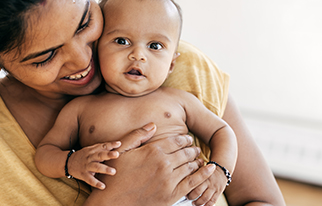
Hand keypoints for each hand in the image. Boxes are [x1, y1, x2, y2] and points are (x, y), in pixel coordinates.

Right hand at [67, 141, 120, 189]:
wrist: (68, 162)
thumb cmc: (84, 155)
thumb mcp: (91, 149)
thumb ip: (103, 147)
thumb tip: (118, 144)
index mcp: (92, 150)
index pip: (102, 146)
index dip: (110, 144)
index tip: (119, 143)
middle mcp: (90, 157)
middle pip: (99, 155)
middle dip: (108, 154)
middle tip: (117, 154)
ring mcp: (86, 166)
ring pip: (96, 167)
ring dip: (105, 169)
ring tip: (113, 171)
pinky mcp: (83, 175)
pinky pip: (90, 179)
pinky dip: (96, 183)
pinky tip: (103, 186)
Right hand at [85, 123, 215, 205]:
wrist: (112, 202)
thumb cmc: (114, 175)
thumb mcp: (121, 151)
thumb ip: (137, 136)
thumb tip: (152, 124)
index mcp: (152, 151)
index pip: (175, 141)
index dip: (184, 139)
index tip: (187, 138)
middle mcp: (163, 164)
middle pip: (185, 152)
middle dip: (192, 149)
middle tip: (195, 148)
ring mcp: (169, 180)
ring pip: (190, 166)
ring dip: (196, 160)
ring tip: (198, 159)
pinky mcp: (172, 195)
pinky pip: (193, 182)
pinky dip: (203, 175)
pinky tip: (209, 169)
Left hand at [187, 166, 227, 205]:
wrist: (222, 169)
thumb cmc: (207, 170)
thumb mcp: (199, 168)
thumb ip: (192, 173)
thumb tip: (181, 179)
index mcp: (201, 174)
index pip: (192, 182)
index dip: (186, 189)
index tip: (183, 191)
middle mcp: (208, 180)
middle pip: (197, 191)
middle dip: (191, 197)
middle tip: (188, 198)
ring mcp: (214, 186)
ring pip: (205, 198)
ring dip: (198, 202)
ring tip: (194, 203)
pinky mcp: (219, 191)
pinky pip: (213, 200)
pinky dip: (207, 205)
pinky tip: (203, 205)